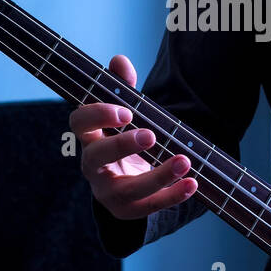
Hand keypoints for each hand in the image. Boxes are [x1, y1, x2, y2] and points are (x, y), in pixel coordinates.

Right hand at [68, 53, 197, 219]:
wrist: (125, 179)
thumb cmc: (124, 138)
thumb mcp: (125, 113)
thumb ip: (123, 86)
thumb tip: (119, 60)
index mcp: (89, 137)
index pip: (78, 123)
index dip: (97, 116)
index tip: (125, 111)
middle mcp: (92, 165)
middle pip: (96, 157)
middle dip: (122, 145)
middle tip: (151, 135)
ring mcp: (107, 191)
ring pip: (127, 189)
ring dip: (158, 176)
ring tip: (184, 161)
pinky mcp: (126, 210)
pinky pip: (148, 207)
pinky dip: (172, 196)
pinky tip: (192, 183)